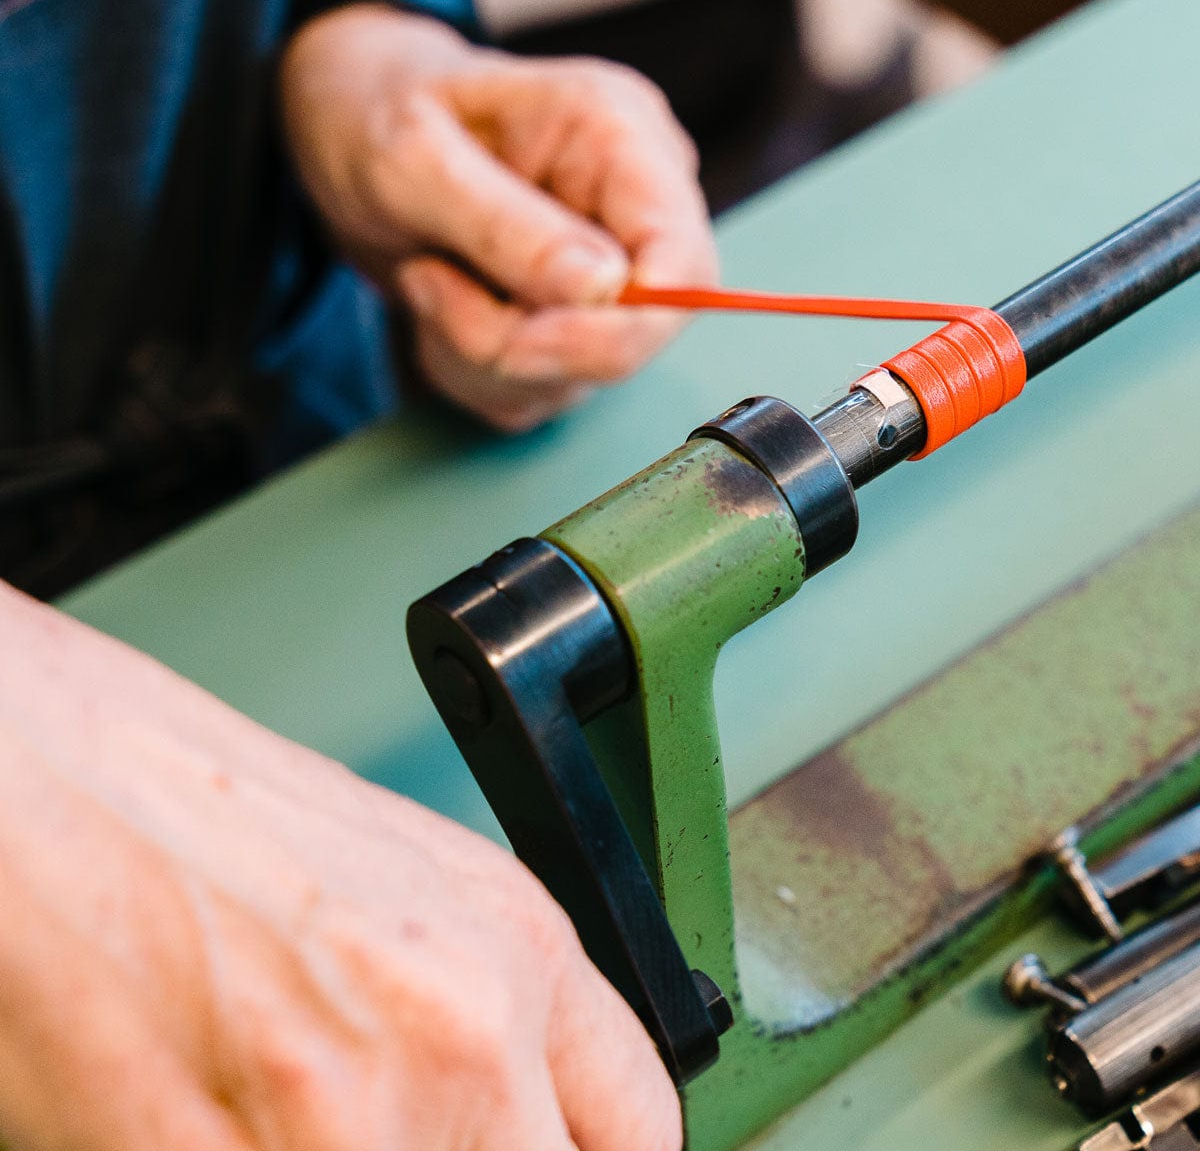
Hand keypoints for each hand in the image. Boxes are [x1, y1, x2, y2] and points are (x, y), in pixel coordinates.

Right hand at [0, 581, 680, 1150]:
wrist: (52, 793)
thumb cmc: (202, 820)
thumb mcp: (403, 892)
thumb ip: (480, 1012)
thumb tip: (507, 1108)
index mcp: (518, 945)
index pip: (640, 1125)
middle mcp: (466, 1033)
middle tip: (409, 1137)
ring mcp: (356, 1121)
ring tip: (290, 1113)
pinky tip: (229, 1118)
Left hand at [279, 7, 716, 430]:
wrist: (348, 132)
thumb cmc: (379, 115)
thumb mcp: (413, 155)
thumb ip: (505, 222)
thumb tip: (603, 288)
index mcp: (620, 141)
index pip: (686, 265)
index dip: (629, 324)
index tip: (529, 337)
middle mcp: (628, 216)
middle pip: (633, 338)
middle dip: (520, 341)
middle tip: (430, 284)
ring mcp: (602, 281)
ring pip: (572, 379)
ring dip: (478, 352)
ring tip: (423, 276)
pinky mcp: (565, 329)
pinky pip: (531, 393)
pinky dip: (468, 368)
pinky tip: (439, 302)